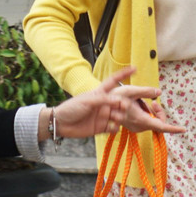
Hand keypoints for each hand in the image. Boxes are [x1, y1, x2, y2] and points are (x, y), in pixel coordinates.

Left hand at [52, 66, 185, 137]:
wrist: (60, 123)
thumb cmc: (72, 108)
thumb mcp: (88, 101)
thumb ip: (105, 101)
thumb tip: (121, 101)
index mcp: (99, 93)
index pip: (114, 81)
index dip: (123, 74)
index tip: (135, 68)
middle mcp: (104, 103)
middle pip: (120, 101)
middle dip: (126, 104)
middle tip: (126, 106)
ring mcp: (103, 115)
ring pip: (119, 115)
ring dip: (120, 116)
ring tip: (117, 118)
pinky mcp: (101, 127)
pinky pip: (114, 127)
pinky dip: (115, 128)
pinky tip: (112, 128)